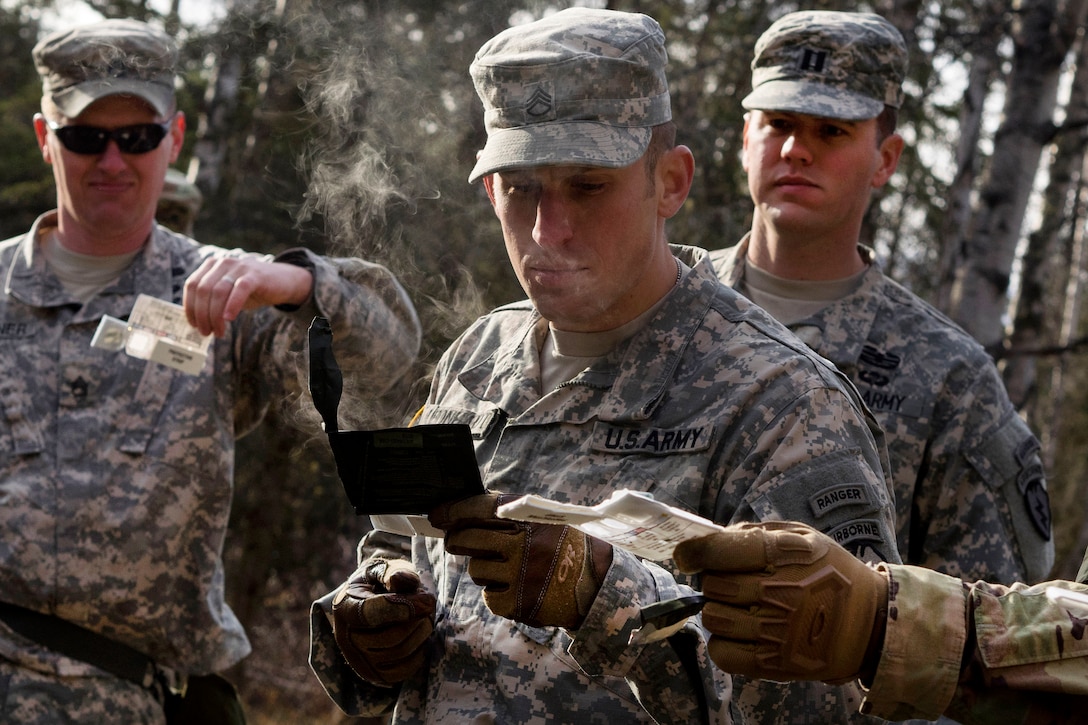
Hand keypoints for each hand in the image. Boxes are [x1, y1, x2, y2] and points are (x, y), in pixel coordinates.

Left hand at [183, 254, 313, 336]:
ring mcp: (239, 267)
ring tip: (219, 332)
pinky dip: (231, 306)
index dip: (190, 307)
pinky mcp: (254, 275)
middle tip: (206, 332)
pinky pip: (239, 290)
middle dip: (202, 315)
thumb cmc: (252, 290)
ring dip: (215, 316)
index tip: (194, 325)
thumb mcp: (228, 293)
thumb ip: (212, 301)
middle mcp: (223, 263)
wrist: (283, 281)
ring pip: (218, 292)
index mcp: (212, 265)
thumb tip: (197, 323)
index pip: (192, 285)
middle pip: (203, 290)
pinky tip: (229, 319)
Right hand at [330, 558, 435, 686]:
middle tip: (430, 605)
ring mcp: (359, 660)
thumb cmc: (379, 583)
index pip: (372, 614)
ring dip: (422, 633)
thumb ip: (392, 571)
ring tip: (427, 617)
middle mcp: (346, 638)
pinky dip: (418, 654)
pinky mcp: (374, 674)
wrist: (371, 603)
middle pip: (391, 636)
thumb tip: (399, 579)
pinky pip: (403, 670)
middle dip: (418, 620)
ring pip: (400, 652)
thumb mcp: (382, 569)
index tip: (428, 600)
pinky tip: (420, 636)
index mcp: (344, 607)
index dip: (403, 607)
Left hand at [429, 493, 611, 628]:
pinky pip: (489, 596)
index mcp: (530, 518)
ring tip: (507, 570)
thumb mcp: (546, 521)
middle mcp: (522, 543)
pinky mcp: (519, 603)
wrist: (600, 586)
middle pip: (466, 539)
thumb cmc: (566, 548)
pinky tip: (516, 590)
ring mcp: (520, 574)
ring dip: (484, 570)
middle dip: (457, 540)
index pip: (481, 507)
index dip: (454, 510)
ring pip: (475, 569)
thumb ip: (511, 516)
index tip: (437, 514)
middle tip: (458, 542)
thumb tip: (462, 514)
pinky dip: (497, 595)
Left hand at [672, 521, 887, 684]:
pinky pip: (723, 654)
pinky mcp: (776, 663)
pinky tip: (740, 634)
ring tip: (740, 608)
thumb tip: (709, 541)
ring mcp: (776, 631)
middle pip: (713, 586)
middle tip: (735, 583)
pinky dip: (723, 644)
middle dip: (716, 581)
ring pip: (713, 619)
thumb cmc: (830, 573)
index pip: (719, 551)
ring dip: (719, 611)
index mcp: (783, 554)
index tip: (687, 557)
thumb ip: (755, 534)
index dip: (694, 553)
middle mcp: (778, 592)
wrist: (872, 623)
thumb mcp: (803, 537)